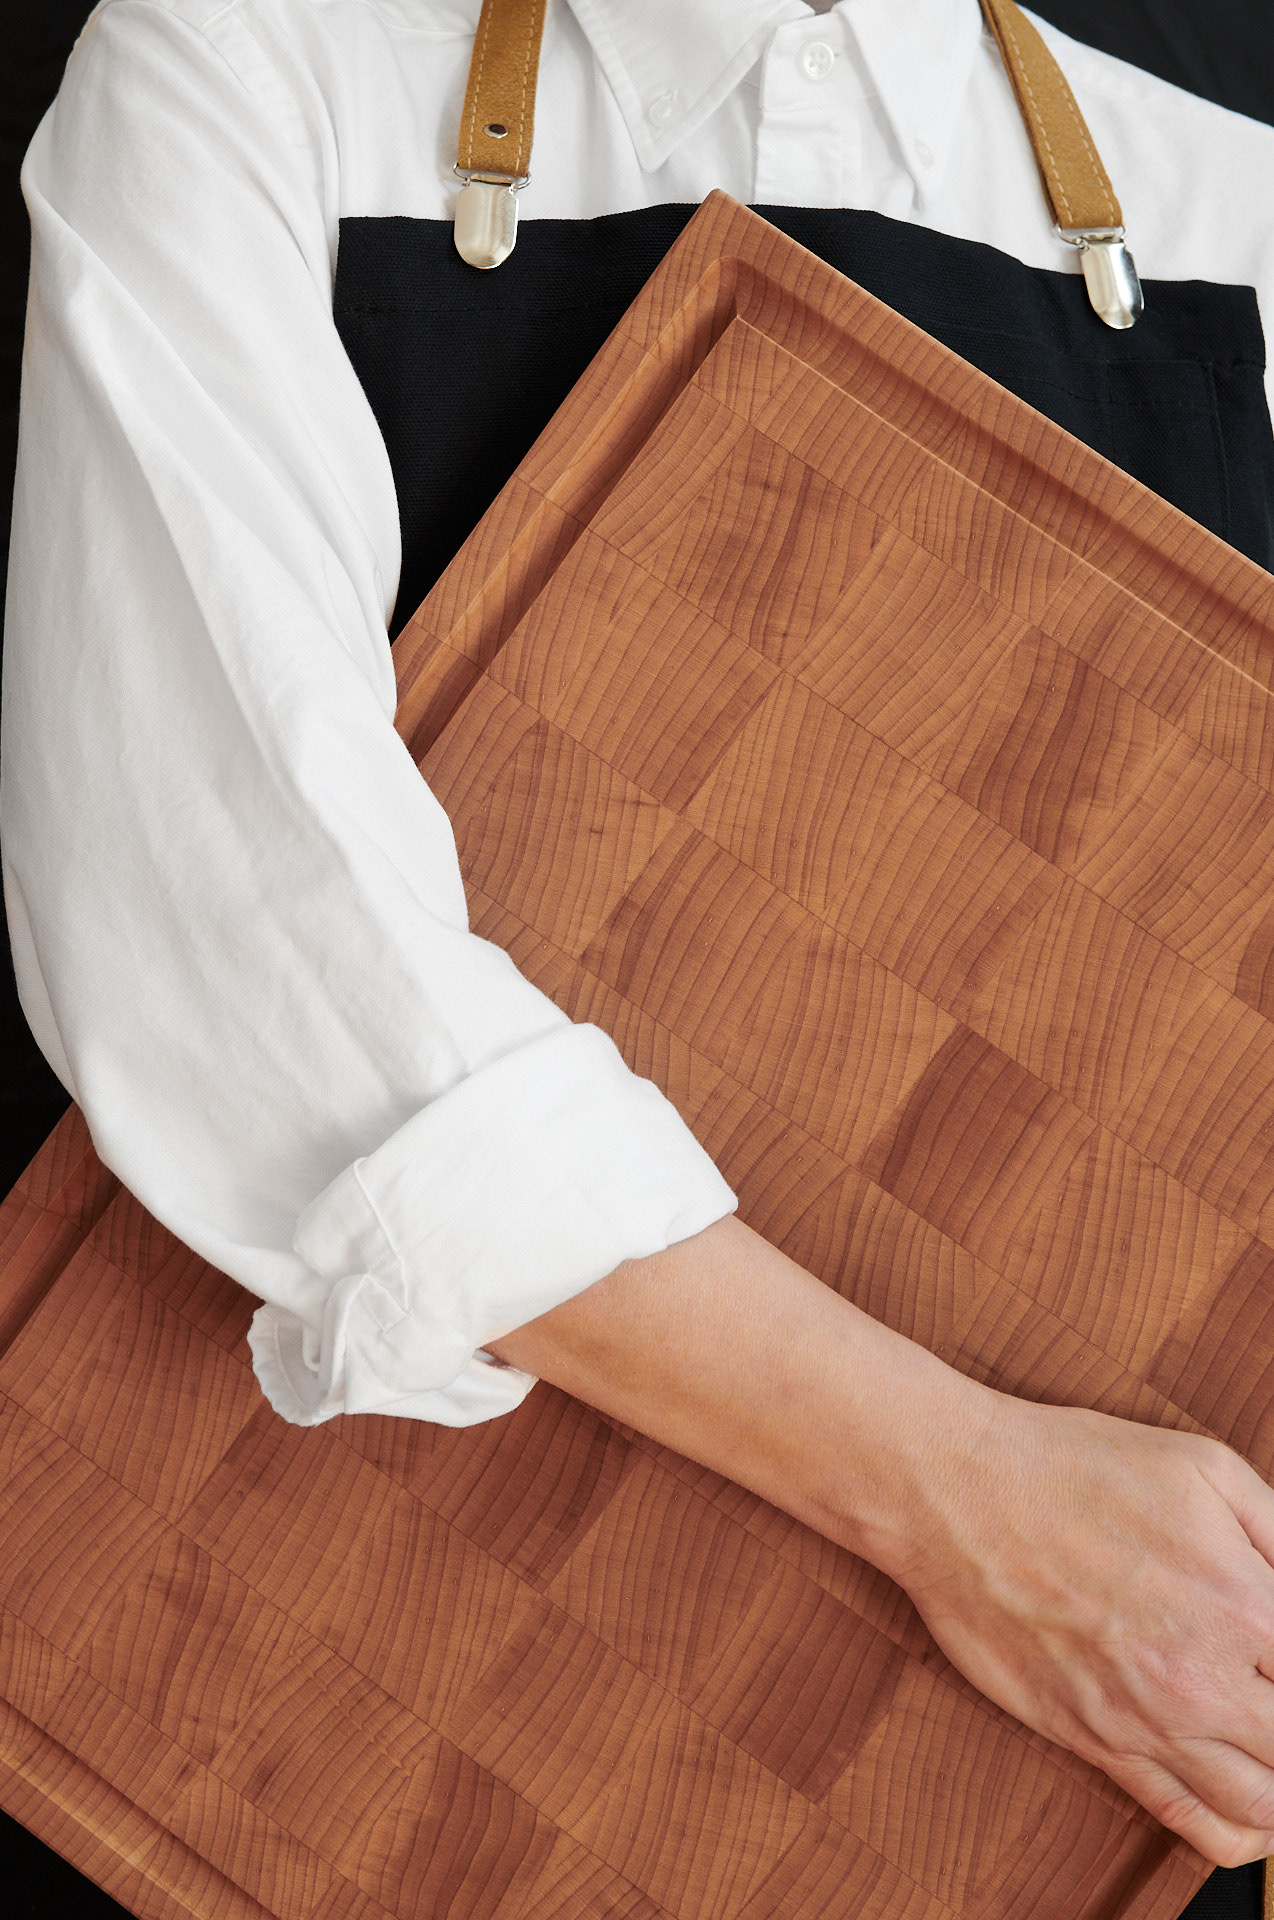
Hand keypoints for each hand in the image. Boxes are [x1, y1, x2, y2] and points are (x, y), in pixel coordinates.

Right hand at [894, 1394, 1273, 1866]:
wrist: (958, 1493)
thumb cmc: (1073, 1467)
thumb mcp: (1204, 1466)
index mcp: (1244, 1605)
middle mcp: (1203, 1680)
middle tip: (1270, 1687)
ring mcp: (1145, 1722)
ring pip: (1261, 1809)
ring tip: (1269, 1748)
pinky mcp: (1094, 1742)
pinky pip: (1190, 1823)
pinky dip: (1237, 1833)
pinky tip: (1248, 1808)